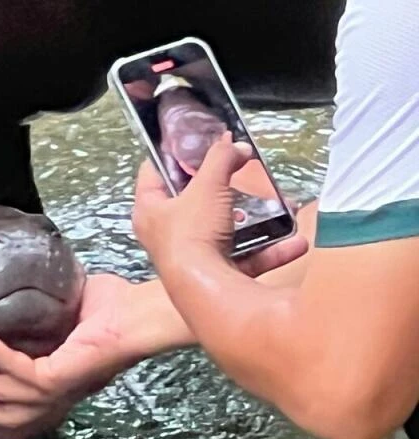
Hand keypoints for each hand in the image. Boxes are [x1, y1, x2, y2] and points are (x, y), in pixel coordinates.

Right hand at [0, 274, 145, 427]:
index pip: (17, 404)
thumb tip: (21, 291)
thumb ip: (44, 312)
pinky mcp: (56, 378)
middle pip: (5, 413)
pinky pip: (14, 367)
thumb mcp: (68, 310)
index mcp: (60, 381)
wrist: (140, 312)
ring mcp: (57, 389)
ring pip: (2, 393)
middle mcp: (58, 393)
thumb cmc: (115, 307)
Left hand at [132, 131, 307, 276]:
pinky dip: (270, 251)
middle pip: (192, 203)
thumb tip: (237, 146)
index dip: (172, 154)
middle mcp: (165, 235)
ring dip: (254, 221)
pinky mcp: (215, 278)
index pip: (153, 172)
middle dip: (222, 189)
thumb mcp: (208, 184)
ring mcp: (191, 258)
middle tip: (242, 173)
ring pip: (224, 232)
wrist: (206, 291)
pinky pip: (246, 259)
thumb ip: (222, 158)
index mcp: (149, 210)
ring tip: (278, 206)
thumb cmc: (193, 233)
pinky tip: (295, 241)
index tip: (195, 141)